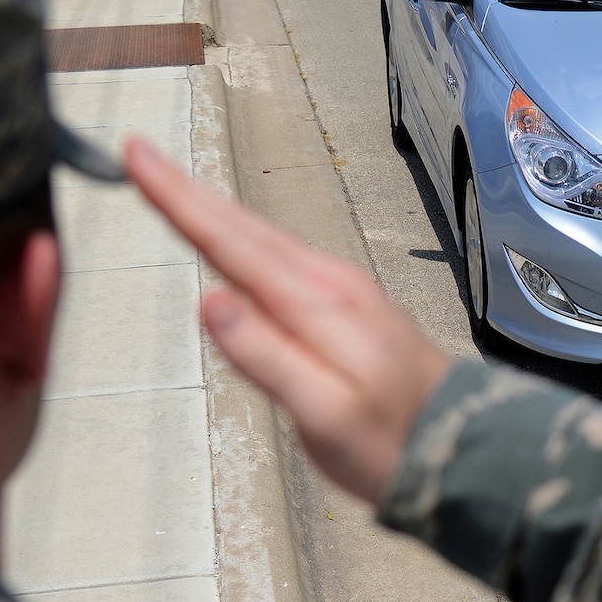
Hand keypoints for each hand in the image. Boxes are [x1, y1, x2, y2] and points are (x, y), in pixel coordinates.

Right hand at [126, 138, 454, 503]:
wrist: (462, 447)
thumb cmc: (393, 442)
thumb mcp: (323, 415)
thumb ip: (268, 357)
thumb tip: (213, 303)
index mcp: (316, 307)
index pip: (231, 243)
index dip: (178, 201)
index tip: (139, 159)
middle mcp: (330, 285)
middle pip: (244, 228)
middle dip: (187, 190)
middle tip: (139, 154)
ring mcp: (343, 290)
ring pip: (264, 237)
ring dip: (215, 208)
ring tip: (173, 184)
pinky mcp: (349, 304)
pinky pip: (284, 255)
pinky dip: (247, 236)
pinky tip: (236, 236)